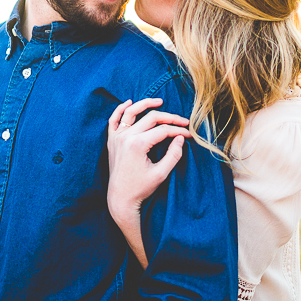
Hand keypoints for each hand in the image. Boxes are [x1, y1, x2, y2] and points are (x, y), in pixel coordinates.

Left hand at [106, 98, 189, 219]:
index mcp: (138, 145)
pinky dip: (120, 109)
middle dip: (169, 118)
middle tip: (182, 121)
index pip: (163, 130)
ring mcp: (117, 137)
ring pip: (131, 112)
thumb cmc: (141, 188)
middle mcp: (126, 137)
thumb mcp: (161, 173)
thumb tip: (180, 138)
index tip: (189, 135)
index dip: (178, 131)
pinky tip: (129, 102)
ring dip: (145, 104)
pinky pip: (113, 120)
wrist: (120, 198)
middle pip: (151, 118)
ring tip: (159, 101)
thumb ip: (173, 155)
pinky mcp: (112, 141)